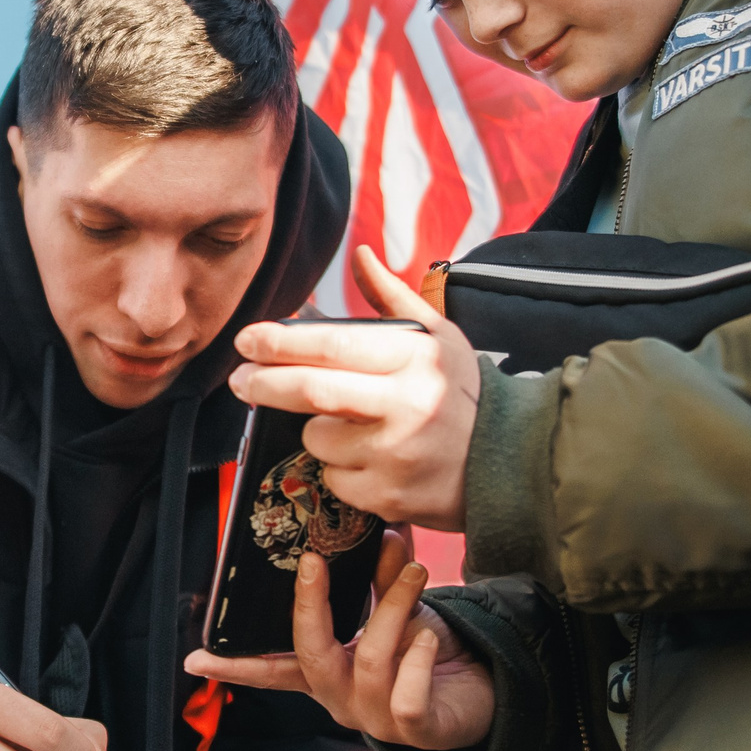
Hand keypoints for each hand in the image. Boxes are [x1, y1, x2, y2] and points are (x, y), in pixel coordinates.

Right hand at [185, 533, 496, 750]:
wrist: (485, 693)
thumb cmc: (431, 653)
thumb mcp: (400, 610)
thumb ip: (383, 579)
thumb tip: (380, 534)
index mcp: (329, 673)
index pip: (274, 670)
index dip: (235, 666)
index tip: (196, 659)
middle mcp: (342, 699)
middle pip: (311, 656)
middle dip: (311, 606)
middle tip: (316, 561)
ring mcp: (375, 718)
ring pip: (369, 662)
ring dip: (391, 608)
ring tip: (414, 573)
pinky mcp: (414, 730)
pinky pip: (406, 696)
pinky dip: (418, 659)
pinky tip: (429, 636)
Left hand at [229, 244, 482, 530]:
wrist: (511, 462)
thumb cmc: (462, 393)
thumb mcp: (439, 337)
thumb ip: (391, 298)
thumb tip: (360, 254)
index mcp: (415, 358)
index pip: (333, 344)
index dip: (280, 342)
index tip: (247, 340)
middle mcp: (407, 404)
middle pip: (312, 391)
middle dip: (264, 384)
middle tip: (240, 380)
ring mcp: (397, 454)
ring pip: (318, 439)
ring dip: (317, 431)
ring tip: (353, 427)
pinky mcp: (391, 496)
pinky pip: (335, 479)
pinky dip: (339, 469)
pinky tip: (371, 461)